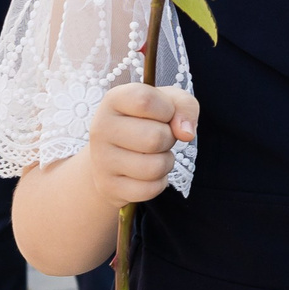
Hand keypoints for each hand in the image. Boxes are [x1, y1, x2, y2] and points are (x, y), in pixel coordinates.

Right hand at [86, 82, 199, 208]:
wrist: (112, 157)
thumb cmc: (146, 122)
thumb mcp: (168, 103)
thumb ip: (184, 106)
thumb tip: (186, 133)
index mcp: (113, 100)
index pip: (145, 100)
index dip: (167, 109)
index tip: (165, 114)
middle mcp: (101, 128)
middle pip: (155, 137)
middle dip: (169, 139)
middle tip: (159, 137)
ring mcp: (102, 160)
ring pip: (155, 167)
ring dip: (166, 162)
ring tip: (154, 155)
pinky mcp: (109, 187)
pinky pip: (150, 189)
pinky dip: (158, 182)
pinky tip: (146, 173)